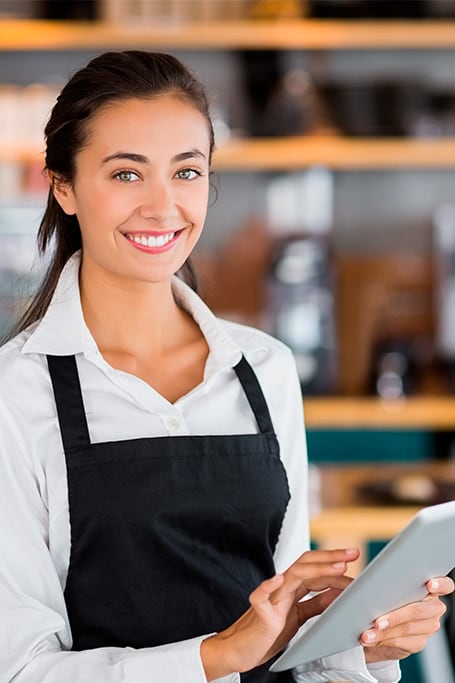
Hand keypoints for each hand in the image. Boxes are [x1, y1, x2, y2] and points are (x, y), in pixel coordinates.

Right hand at [201, 546, 359, 681]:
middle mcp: (281, 588)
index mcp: (292, 588)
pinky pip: (260, 596)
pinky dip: (268, 586)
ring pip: (292, 576)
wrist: (240, 649)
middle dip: (330, 558)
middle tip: (352, 554)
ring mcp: (270, 598)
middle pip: (306, 565)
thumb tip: (337, 593)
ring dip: (316, 570)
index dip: (334, 562)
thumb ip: (315, 604)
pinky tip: (278, 579)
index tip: (353, 557)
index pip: (315, 568)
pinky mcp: (259, 612)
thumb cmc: (268, 632)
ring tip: (336, 567)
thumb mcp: (298, 617)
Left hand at [361, 575, 453, 662]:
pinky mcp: (419, 642)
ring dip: (384, 632)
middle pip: (419, 610)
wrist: (381, 623)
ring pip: (407, 628)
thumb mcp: (385, 585)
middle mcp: (433, 607)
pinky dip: (383, 640)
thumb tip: (371, 581)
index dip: (440, 584)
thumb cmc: (384, 596)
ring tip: (367, 634)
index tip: (429, 585)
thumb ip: (387, 581)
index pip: (445, 585)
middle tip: (377, 622)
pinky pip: (402, 642)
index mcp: (429, 589)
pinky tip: (371, 639)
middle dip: (395, 617)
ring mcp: (428, 626)